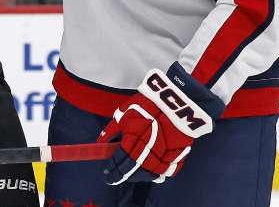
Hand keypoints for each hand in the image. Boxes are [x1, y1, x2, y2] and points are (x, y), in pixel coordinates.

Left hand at [99, 64, 222, 183]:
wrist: (175, 102)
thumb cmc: (146, 106)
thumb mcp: (123, 114)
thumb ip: (111, 131)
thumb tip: (100, 143)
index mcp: (132, 143)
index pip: (120, 163)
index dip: (113, 171)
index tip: (108, 176)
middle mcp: (147, 153)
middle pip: (134, 171)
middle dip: (124, 175)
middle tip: (117, 177)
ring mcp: (164, 156)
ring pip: (150, 174)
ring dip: (140, 176)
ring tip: (132, 175)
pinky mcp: (178, 156)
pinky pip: (167, 171)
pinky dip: (159, 174)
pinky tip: (153, 174)